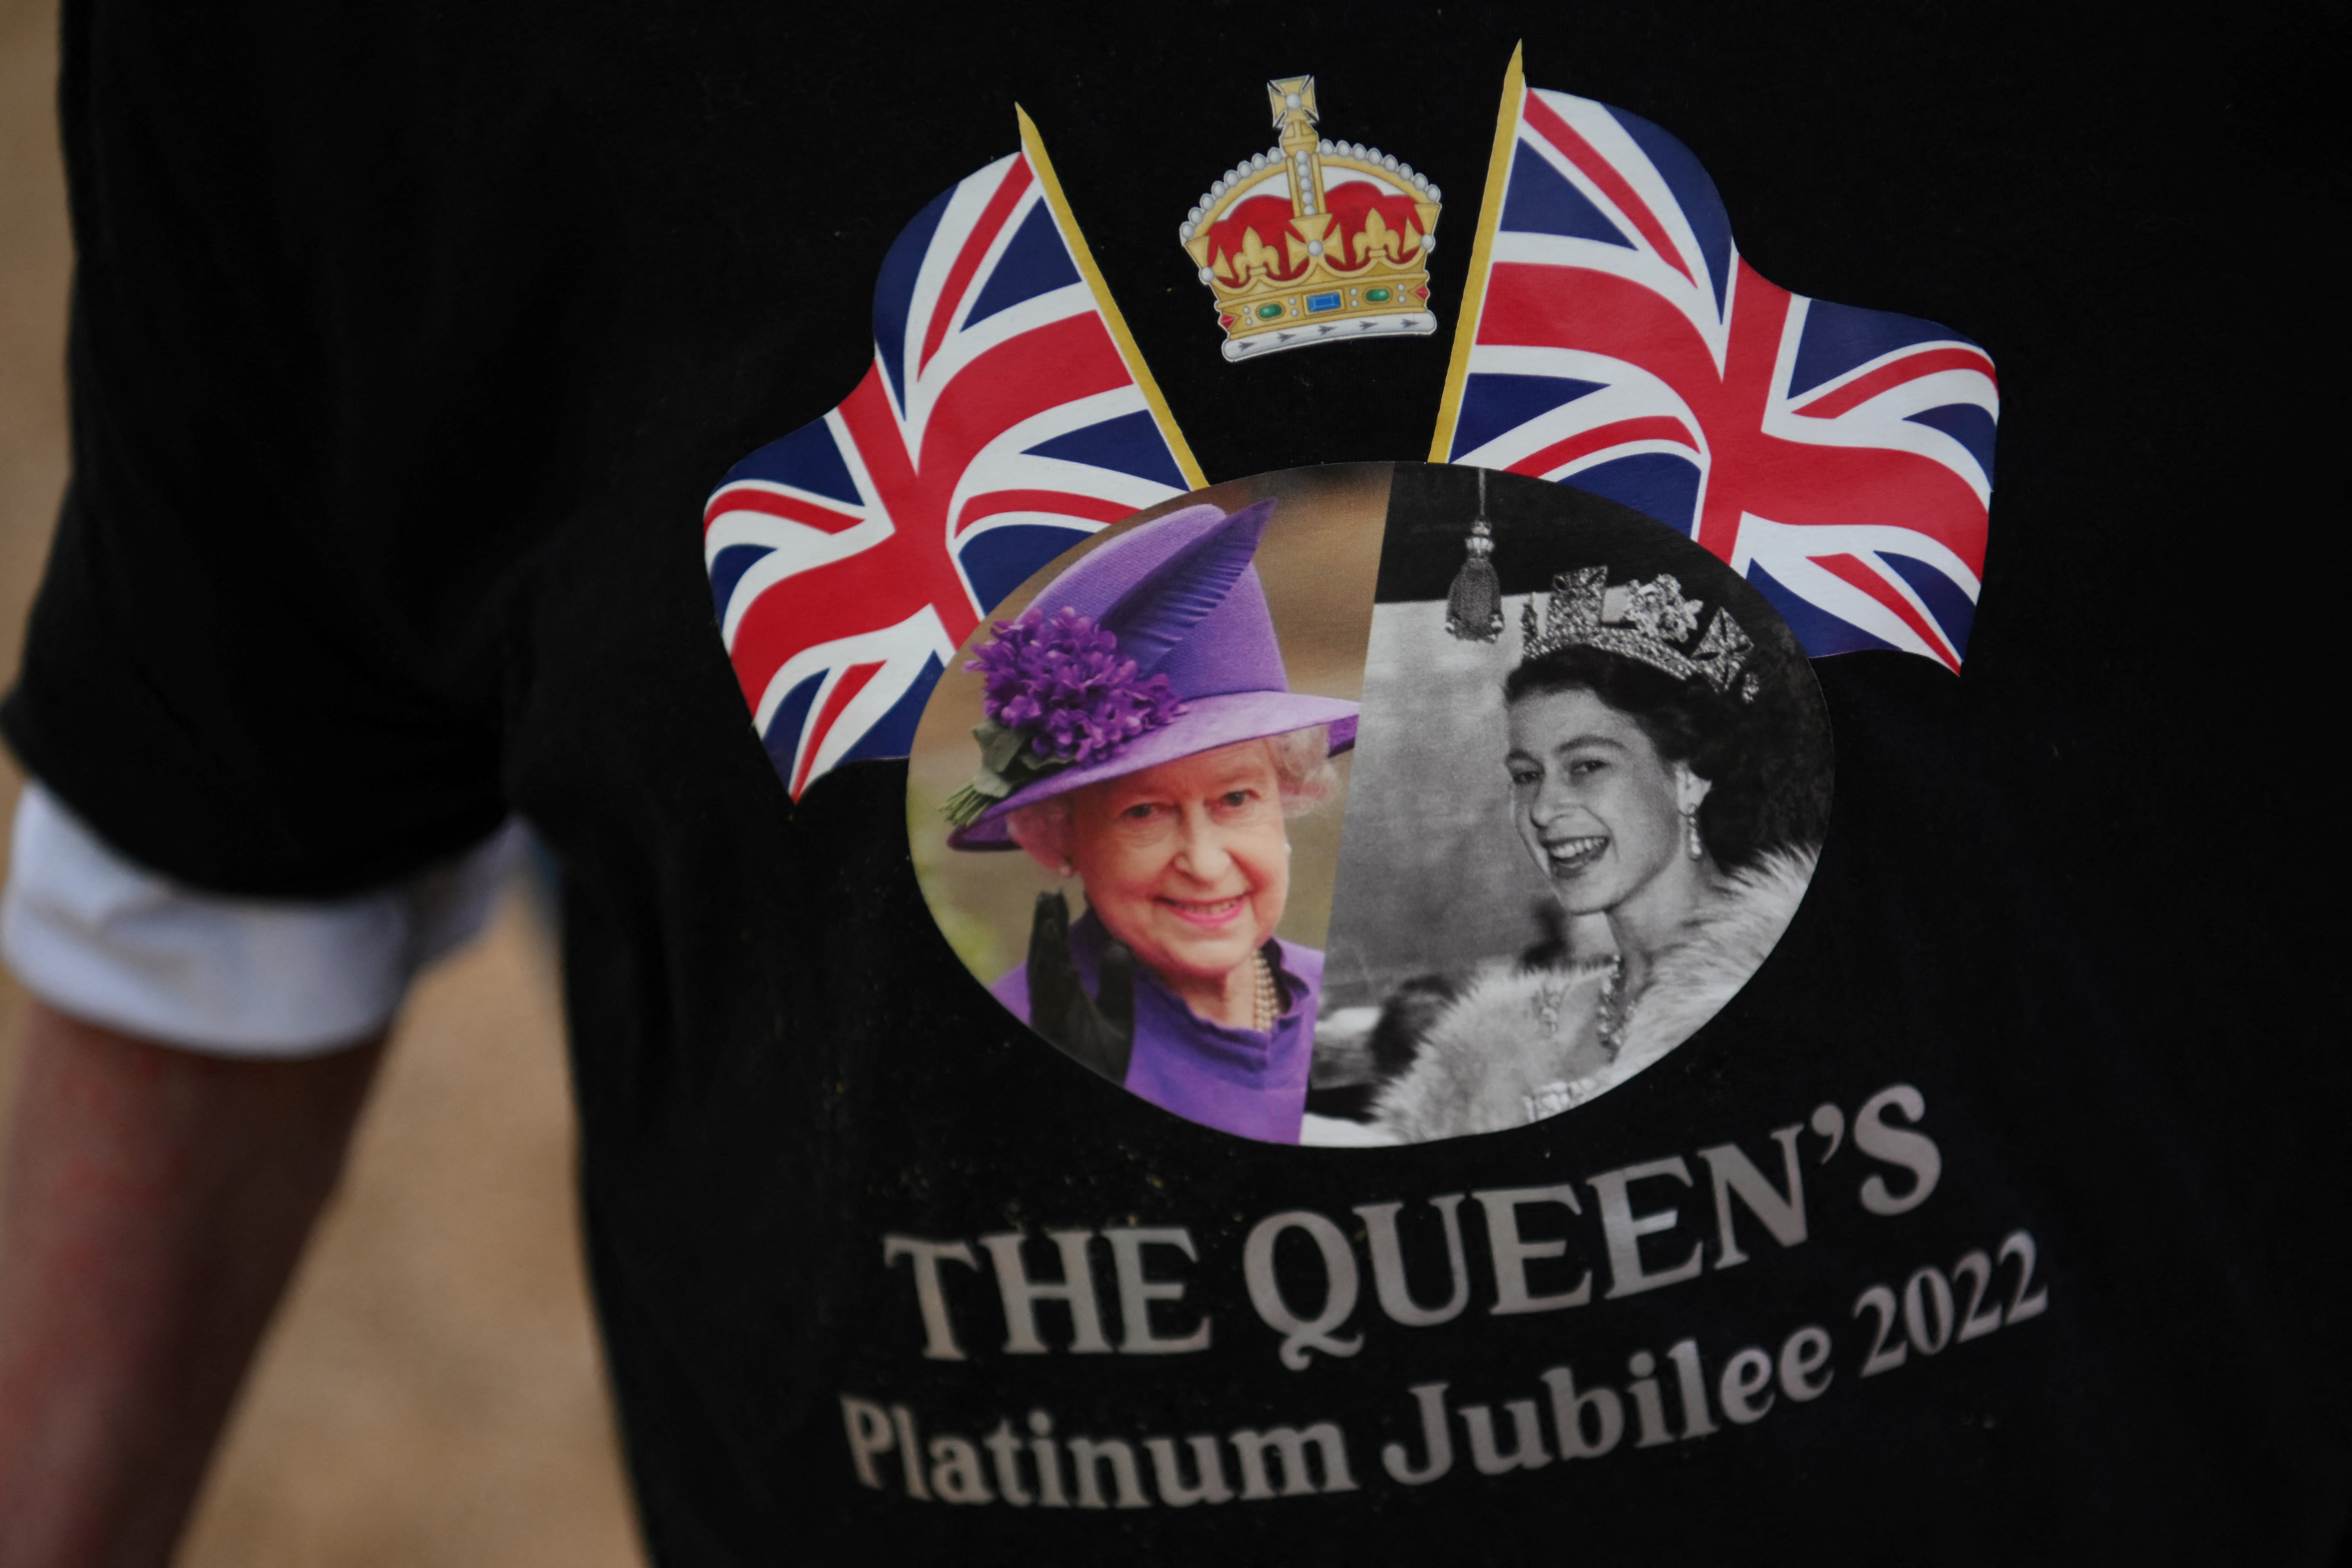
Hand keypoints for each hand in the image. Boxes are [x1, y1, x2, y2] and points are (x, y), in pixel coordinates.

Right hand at [1025, 891, 1133, 1084]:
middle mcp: (1053, 1006)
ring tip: (1048, 913)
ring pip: (1043, 976)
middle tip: (1047, 893)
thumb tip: (1117, 945)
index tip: (1056, 896)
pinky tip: (1059, 957)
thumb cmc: (1104, 1063)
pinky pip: (1053, 1002)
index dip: (1052, 927)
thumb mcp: (1118, 1017)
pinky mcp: (1056, 1034)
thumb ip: (1116, 982)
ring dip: (1044, 944)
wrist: (1101, 1096)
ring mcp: (1051, 1019)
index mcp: (1065, 1000)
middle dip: (1043, 927)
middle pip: (1044, 959)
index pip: (1057, 956)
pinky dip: (1053, 978)